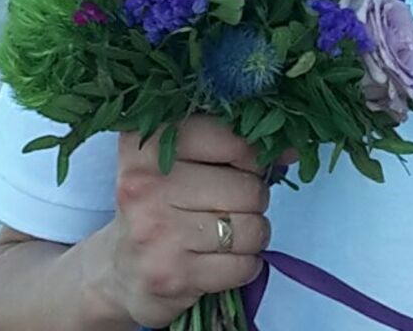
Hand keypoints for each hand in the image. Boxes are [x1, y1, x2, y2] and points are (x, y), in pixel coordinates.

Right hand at [105, 116, 271, 328]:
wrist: (118, 271)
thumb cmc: (163, 204)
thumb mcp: (185, 163)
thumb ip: (235, 145)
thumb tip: (294, 148)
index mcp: (146, 144)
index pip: (233, 138)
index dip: (250, 156)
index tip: (238, 167)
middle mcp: (144, 185)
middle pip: (248, 187)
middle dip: (253, 201)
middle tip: (229, 207)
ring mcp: (155, 232)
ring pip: (251, 227)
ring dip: (252, 234)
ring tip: (226, 234)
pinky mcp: (169, 275)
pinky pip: (242, 265)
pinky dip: (245, 265)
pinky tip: (221, 260)